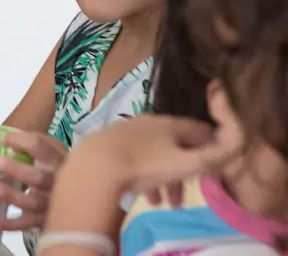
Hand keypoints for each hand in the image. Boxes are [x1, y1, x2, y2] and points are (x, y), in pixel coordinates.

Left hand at [0, 131, 68, 231]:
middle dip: (17, 170)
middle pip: (39, 178)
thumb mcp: (54, 149)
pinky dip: (10, 225)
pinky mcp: (46, 220)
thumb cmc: (58, 165)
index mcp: (58, 159)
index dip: (21, 141)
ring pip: (34, 202)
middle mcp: (58, 182)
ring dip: (13, 196)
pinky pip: (28, 224)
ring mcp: (53, 204)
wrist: (84, 194)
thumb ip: (36, 142)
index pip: (41, 147)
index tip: (4, 141)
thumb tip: (8, 140)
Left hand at [66, 115, 237, 196]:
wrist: (95, 165)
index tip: (219, 169)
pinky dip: (147, 178)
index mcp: (170, 123)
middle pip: (178, 146)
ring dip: (166, 181)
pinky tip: (147, 197)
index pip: (201, 131)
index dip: (214, 149)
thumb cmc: (145, 164)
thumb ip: (211, 158)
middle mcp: (150, 122)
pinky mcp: (111, 144)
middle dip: (187, 172)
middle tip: (191, 194)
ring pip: (157, 156)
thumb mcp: (185, 163)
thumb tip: (230, 148)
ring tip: (167, 204)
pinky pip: (138, 160)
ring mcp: (128, 131)